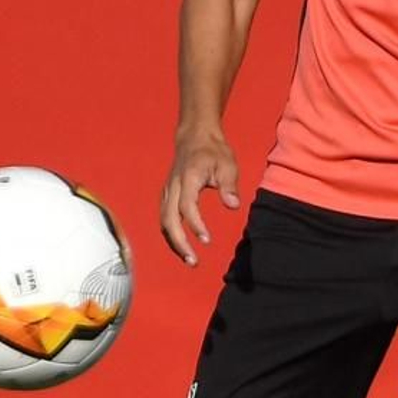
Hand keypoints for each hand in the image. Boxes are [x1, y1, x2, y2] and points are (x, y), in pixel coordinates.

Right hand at [159, 129, 239, 265]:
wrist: (194, 137)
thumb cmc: (213, 151)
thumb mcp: (227, 164)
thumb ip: (229, 186)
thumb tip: (233, 205)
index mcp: (188, 177)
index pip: (187, 206)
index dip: (195, 225)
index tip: (207, 240)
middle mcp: (173, 186)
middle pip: (169, 219)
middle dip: (179, 242)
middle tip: (193, 261)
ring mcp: (167, 190)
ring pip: (164, 221)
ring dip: (174, 242)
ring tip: (189, 259)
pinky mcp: (167, 195)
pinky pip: (165, 218)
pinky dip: (171, 234)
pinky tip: (182, 246)